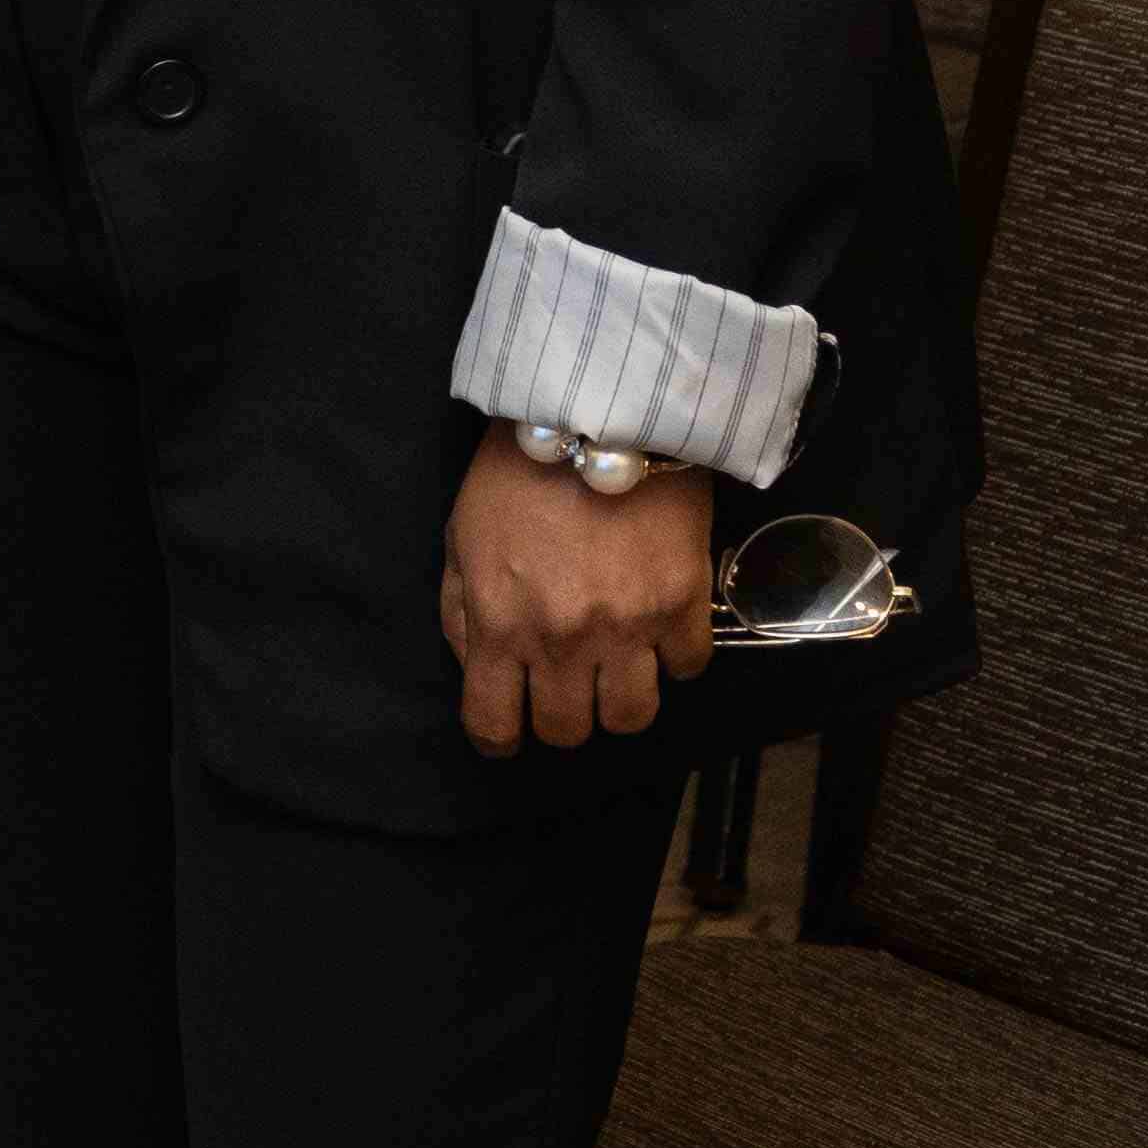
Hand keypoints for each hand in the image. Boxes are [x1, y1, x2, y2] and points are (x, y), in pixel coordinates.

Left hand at [441, 423, 715, 754]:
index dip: (500, 737)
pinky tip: (658, 628)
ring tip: (615, 668)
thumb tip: (477, 666)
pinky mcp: (683, 604)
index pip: (495, 726)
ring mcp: (629, 628)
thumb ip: (461, 610)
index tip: (509, 726)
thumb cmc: (516, 472)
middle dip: (562, 717)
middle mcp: (564, 640)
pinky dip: (674, 657)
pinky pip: (687, 668)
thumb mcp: (460, 537)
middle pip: (569, 731)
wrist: (595, 410)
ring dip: (619, 701)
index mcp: (501, 625)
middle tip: (565, 686)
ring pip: (632, 718)